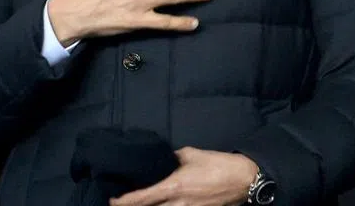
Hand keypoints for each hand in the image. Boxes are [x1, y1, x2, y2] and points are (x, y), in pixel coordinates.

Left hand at [110, 148, 257, 205]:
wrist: (243, 180)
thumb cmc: (217, 164)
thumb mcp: (191, 154)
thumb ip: (173, 158)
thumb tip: (163, 159)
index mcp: (173, 187)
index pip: (142, 198)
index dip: (124, 201)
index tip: (112, 200)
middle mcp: (177, 204)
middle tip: (120, 204)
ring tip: (139, 204)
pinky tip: (163, 205)